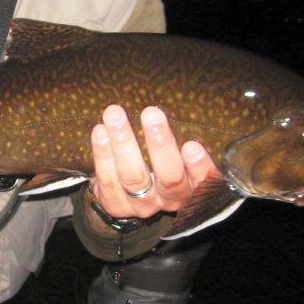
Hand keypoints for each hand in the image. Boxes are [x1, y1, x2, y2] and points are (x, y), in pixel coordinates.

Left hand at [89, 105, 218, 219]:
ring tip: (115, 114)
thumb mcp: (176, 153)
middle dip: (160, 145)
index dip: (199, 167)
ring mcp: (143, 204)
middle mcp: (170, 198)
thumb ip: (179, 136)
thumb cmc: (158, 162)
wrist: (124, 194)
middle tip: (152, 113)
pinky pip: (108, 179)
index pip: (203, 180)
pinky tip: (100, 131)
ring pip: (133, 176)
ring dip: (124, 142)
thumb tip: (177, 98)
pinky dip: (103, 153)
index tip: (192, 145)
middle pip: (169, 177)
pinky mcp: (116, 205)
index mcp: (193, 186)